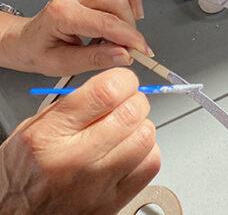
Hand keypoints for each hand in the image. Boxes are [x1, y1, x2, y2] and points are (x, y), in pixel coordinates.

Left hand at [0, 0, 152, 75]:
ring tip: (133, 22)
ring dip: (135, 1)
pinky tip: (133, 3)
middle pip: (119, 3)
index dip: (130, 37)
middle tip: (129, 46)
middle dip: (131, 27)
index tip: (143, 51)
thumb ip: (95, 59)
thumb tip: (125, 55)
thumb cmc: (42, 51)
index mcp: (62, 13)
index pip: (106, 22)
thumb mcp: (63, 64)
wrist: (28, 39)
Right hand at [0, 68, 159, 213]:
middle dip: (135, 101)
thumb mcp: (33, 129)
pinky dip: (146, 152)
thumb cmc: (24, 172)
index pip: (106, 93)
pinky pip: (150, 164)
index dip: (123, 80)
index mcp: (49, 135)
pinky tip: (129, 152)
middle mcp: (75, 159)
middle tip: (128, 103)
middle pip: (132, 113)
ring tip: (127, 130)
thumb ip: (71, 105)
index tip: (124, 82)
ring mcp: (97, 183)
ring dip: (141, 127)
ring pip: (146, 137)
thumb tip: (113, 86)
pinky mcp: (113, 201)